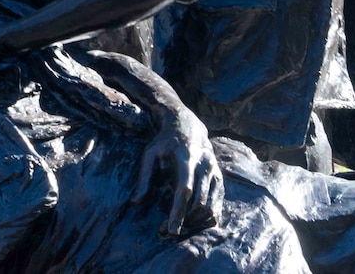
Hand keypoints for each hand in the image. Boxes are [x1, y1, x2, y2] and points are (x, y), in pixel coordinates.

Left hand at [133, 107, 222, 236]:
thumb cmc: (165, 139)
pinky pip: (218, 202)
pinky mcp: (219, 176)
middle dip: (185, 220)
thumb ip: (144, 177)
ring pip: (210, 204)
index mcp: (187, 157)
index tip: (170, 229)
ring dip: (196, 221)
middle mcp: (205, 164)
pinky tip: (196, 223)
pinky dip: (209, 216)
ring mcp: (215, 170)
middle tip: (168, 232)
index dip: (178, 211)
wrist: (187, 122)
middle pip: (199, 201)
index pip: (185, 190)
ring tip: (180, 227)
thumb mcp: (150, 152)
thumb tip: (135, 202)